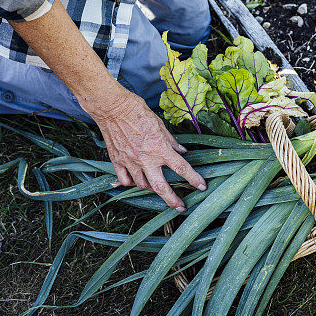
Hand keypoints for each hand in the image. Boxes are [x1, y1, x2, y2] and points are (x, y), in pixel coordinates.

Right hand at [82, 85, 205, 211]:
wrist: (113, 108)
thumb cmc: (139, 113)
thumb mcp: (161, 125)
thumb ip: (172, 142)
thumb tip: (181, 152)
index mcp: (160, 148)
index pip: (181, 168)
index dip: (194, 179)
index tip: (202, 186)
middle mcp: (146, 158)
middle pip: (161, 187)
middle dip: (173, 200)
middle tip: (181, 207)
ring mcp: (130, 162)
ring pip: (143, 185)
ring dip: (153, 189)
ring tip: (160, 189)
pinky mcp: (117, 161)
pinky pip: (125, 180)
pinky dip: (132, 182)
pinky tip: (137, 180)